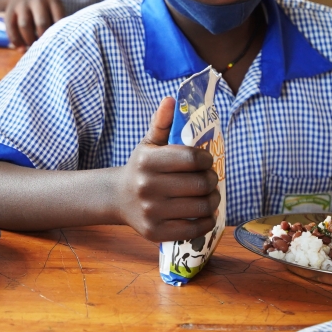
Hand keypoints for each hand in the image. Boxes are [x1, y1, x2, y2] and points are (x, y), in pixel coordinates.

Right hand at [1, 0, 64, 47]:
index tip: (58, 44)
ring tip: (33, 48)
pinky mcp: (10, 11)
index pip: (58, 19)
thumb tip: (58, 45)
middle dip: (43, 38)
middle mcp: (37, 1)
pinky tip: (20, 48)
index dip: (58, 34)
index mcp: (52, 0)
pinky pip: (11, 28)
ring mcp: (22, 5)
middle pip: (41, 23)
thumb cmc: (44, 7)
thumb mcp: (54, 7)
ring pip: (24, 25)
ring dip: (29, 40)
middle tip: (45, 48)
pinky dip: (15, 40)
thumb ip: (58, 22)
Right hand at [113, 97, 219, 241]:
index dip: (205, 159)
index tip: (204, 160)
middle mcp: (146, 186)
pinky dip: (206, 220)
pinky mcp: (156, 232)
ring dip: (213, 200)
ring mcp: (151, 211)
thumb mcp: (148, 144)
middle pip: (200, 184)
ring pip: (202, 207)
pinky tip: (202, 212)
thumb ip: (162, 123)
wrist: (118, 198)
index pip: (191, 158)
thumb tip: (171, 99)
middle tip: (209, 179)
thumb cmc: (141, 168)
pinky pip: (196, 228)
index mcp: (146, 161)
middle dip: (212, 180)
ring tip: (208, 195)